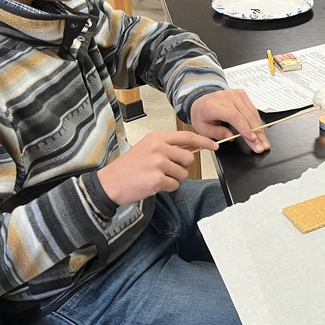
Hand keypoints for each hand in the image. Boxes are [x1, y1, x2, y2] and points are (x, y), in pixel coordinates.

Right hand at [97, 131, 218, 205]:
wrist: (109, 183)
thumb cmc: (128, 166)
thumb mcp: (147, 148)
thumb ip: (169, 146)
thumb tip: (193, 145)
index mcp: (156, 138)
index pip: (187, 136)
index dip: (204, 141)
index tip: (214, 145)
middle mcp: (158, 148)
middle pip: (189, 158)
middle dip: (182, 167)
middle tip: (166, 170)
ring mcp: (158, 164)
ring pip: (183, 173)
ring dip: (173, 178)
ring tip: (156, 176)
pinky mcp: (157, 180)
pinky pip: (175, 185)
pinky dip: (167, 187)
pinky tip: (153, 184)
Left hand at [190, 89, 268, 152]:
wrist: (202, 102)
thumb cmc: (202, 115)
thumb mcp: (203, 129)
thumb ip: (217, 133)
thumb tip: (232, 137)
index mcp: (213, 105)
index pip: (233, 116)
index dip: (244, 128)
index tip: (252, 139)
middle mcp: (225, 97)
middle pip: (246, 116)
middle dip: (256, 133)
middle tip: (262, 146)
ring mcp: (235, 94)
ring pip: (252, 113)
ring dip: (259, 129)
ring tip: (264, 141)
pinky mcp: (242, 94)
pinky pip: (253, 109)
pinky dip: (258, 122)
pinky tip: (260, 132)